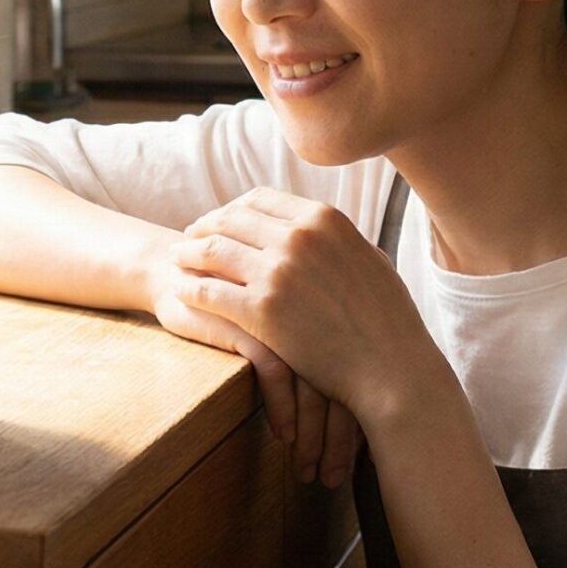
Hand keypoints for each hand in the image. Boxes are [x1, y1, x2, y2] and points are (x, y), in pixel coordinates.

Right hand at [144, 258, 364, 488]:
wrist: (181, 270)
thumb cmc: (252, 306)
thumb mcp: (296, 318)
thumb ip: (328, 340)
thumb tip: (373, 393)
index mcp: (340, 300)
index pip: (370, 367)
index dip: (370, 417)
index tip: (364, 459)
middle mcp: (321, 303)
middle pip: (349, 378)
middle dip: (342, 438)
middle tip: (335, 476)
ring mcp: (288, 309)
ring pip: (315, 383)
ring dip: (314, 435)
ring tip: (309, 470)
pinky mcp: (252, 320)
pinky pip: (277, 375)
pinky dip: (283, 410)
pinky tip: (284, 436)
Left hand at [171, 187, 437, 435]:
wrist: (390, 368)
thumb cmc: (385, 320)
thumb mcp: (367, 258)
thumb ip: (335, 237)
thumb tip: (313, 224)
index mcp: (323, 218)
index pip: (259, 199)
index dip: (231, 209)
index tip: (218, 221)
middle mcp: (298, 237)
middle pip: (230, 220)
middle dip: (203, 227)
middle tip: (187, 238)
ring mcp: (278, 272)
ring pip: (212, 249)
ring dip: (187, 252)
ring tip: (176, 260)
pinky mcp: (261, 310)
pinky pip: (209, 291)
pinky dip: (190, 288)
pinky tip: (181, 291)